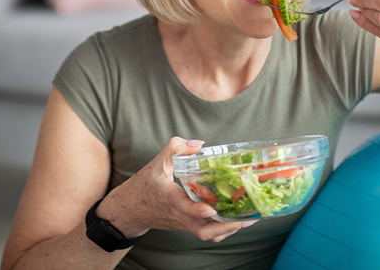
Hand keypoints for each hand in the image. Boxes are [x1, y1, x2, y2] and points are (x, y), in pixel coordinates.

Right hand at [98, 137, 257, 242]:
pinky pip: (207, 233)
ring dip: (228, 230)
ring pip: (207, 235)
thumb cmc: (144, 185)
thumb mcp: (156, 162)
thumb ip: (176, 148)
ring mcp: (183, 223)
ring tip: (249, 219)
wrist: (129, 210)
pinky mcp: (187, 227)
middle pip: (201, 230)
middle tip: (245, 218)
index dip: (196, 210)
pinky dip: (223, 229)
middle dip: (224, 227)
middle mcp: (177, 214)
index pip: (182, 206)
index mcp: (167, 197)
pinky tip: (237, 219)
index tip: (210, 209)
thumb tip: (199, 144)